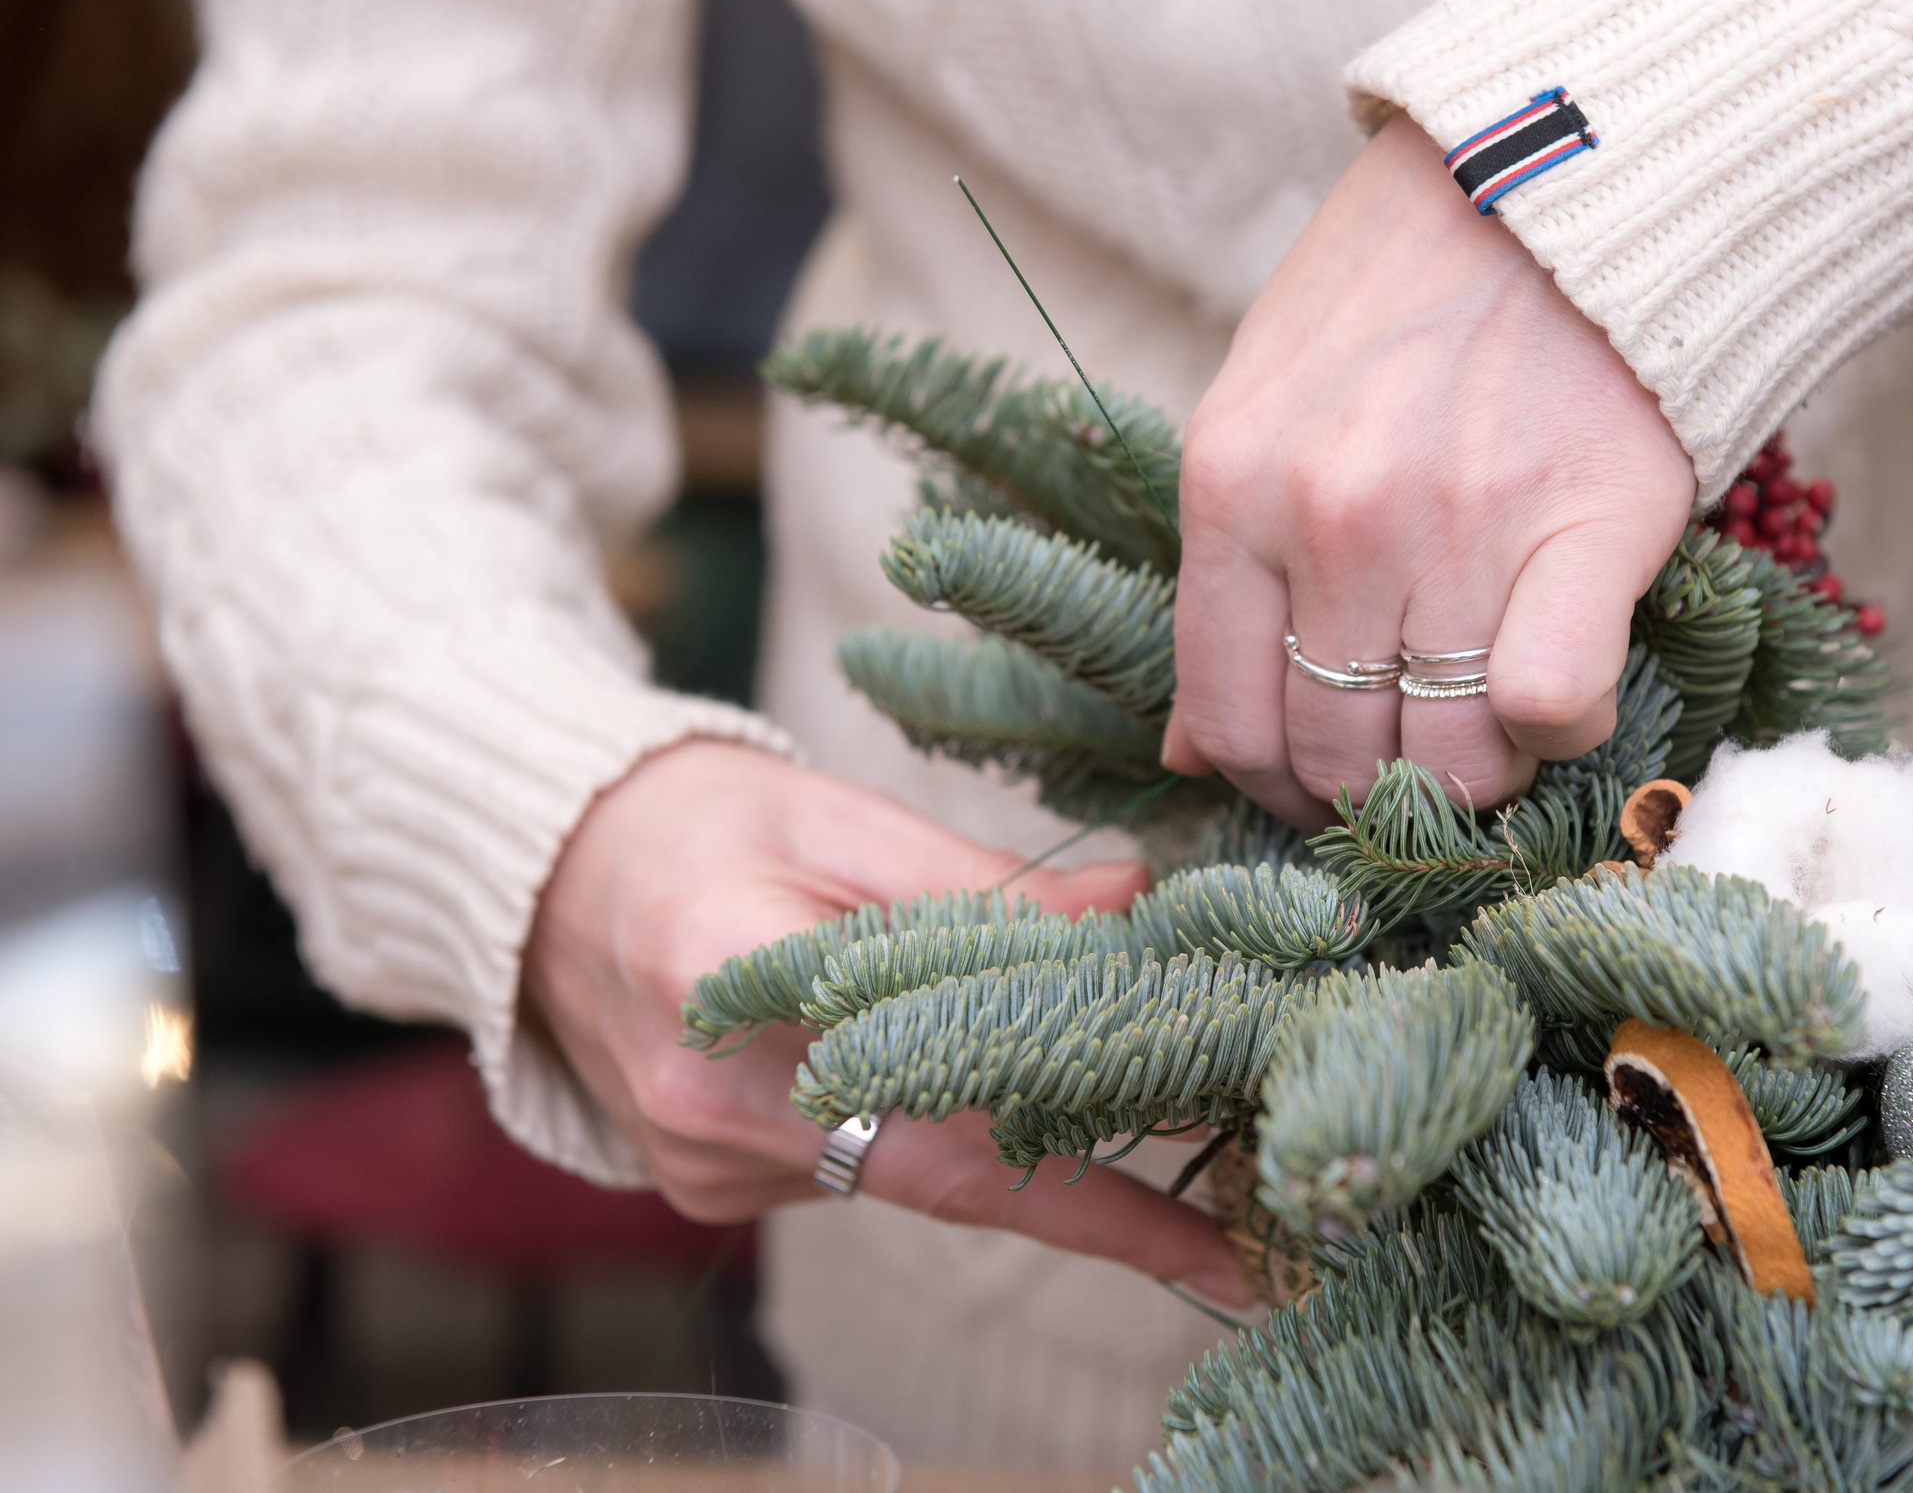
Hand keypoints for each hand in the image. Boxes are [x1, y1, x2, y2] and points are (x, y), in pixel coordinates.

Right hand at [524, 740, 1254, 1306]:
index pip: (951, 1104)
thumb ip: (984, 885)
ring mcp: (699, 1163)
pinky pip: (852, 1172)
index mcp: (735, 976)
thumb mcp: (842, 813)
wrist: (545, 874)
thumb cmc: (703, 819)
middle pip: (945, 1172)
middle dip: (1090, 1187)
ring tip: (1112, 1091)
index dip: (1095, 1186)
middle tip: (1224, 1212)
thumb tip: (1141, 905)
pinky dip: (923, 1127)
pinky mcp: (703, 1187)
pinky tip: (949, 1072)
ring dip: (1009, 1138)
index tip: (1216, 1244)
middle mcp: (709, 1099)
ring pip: (906, 1175)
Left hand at [1166, 114, 1696, 828]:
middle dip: (1376, 796)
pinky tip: (1566, 690)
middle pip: (1337, 756)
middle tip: (1420, 764)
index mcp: (1230, 486)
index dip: (1274, 791)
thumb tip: (1192, 749)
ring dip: (1477, 771)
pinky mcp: (1588, 518)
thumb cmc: (1400, 293)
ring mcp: (1458, 522)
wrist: (1552, 173)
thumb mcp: (1260, 407)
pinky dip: (1562, 728)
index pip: (1227, 722)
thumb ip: (1224, 576)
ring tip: (1496, 722)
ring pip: (1451, 756)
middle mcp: (1331, 516)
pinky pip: (1553, 703)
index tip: (1319, 788)